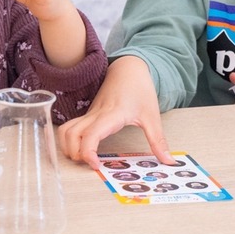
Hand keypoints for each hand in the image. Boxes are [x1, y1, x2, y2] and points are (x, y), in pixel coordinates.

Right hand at [56, 56, 173, 168]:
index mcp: (111, 115)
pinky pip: (71, 127)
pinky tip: (82, 149)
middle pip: (71, 134)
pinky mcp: (88, 114)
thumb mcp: (152, 116)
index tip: (95, 165)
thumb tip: (168, 161)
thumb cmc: (139, 89)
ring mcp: (90, 113)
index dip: (87, 152)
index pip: (90, 134)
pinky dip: (70, 140)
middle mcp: (95, 114)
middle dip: (74, 152)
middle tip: (90, 164)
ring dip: (68, 146)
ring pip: (66, 129)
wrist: (128, 68)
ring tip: (83, 158)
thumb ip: (158, 140)